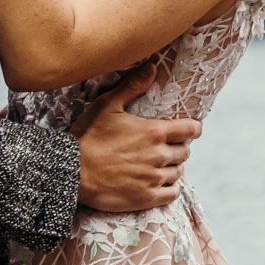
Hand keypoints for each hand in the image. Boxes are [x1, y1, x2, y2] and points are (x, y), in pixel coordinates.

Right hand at [71, 71, 200, 213]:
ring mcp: (153, 178)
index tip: (189, 129)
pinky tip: (159, 183)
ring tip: (159, 165)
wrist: (71, 171)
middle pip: (184, 152)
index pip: (191, 129)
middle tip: (164, 147)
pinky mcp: (146, 197)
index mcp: (154, 132)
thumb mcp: (107, 105)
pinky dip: (169, 188)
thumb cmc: (88, 136)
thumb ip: (132, 86)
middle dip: (177, 147)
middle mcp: (158, 155)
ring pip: (178, 172)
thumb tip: (152, 67)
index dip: (193, 128)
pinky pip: (172, 194)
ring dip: (172, 167)